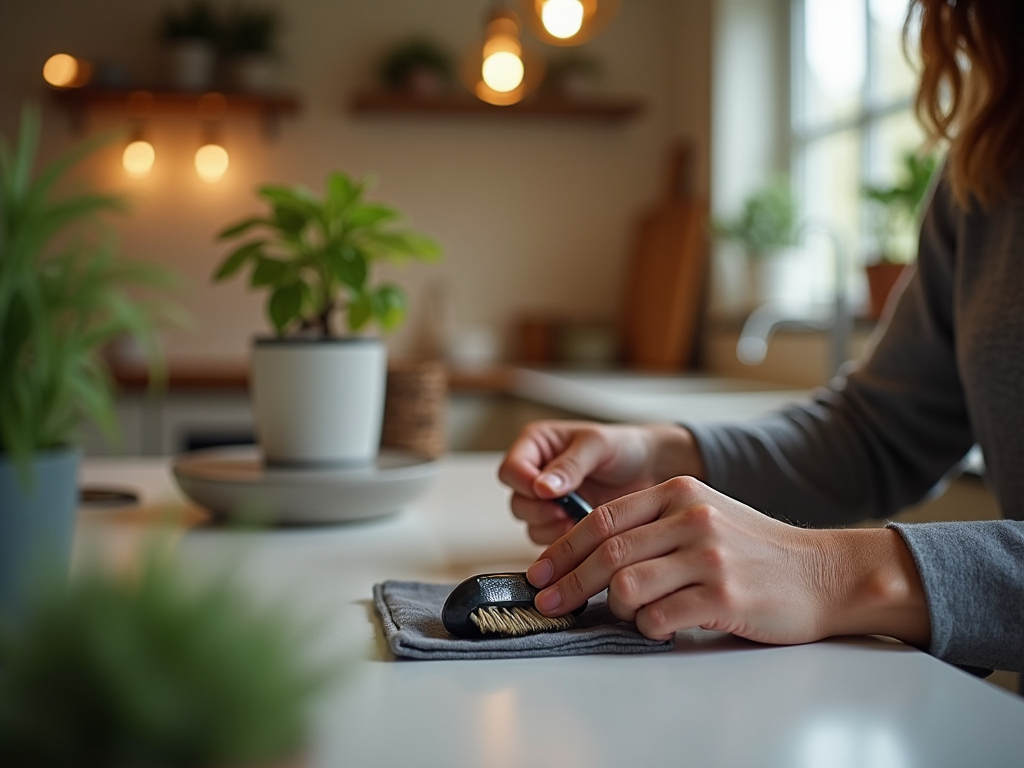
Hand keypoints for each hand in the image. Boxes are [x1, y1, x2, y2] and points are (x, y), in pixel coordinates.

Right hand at [497, 421, 702, 544]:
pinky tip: (585, 530)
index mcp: (536, 445)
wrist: (651, 469)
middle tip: (566, 509)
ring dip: (553, 526)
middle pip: (517, 502)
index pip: (511, 469)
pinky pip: (549, 540)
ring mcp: (548, 502)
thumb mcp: (597, 446)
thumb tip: (542, 487)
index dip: (524, 484)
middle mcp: (536, 473)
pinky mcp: (561, 523)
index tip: (547, 492)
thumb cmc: (624, 447)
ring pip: (530, 525)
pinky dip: (565, 539)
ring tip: (579, 518)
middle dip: (541, 510)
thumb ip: (569, 465)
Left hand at [525, 476, 930, 646]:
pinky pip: (661, 617)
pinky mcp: (724, 596)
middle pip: (606, 552)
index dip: (563, 549)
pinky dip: (648, 627)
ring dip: (613, 607)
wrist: (824, 573)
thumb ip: (653, 526)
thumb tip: (588, 557)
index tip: (540, 572)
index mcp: (678, 492)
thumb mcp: (704, 515)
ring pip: (627, 585)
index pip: (602, 519)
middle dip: (568, 582)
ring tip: (625, 613)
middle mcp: (691, 517)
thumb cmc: (756, 550)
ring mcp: (708, 556)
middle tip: (548, 602)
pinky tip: (660, 626)